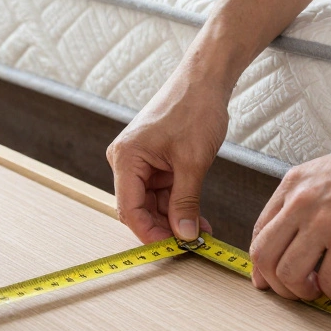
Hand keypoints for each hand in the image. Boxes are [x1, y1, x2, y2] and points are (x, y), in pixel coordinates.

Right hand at [107, 60, 227, 243]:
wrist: (204, 81)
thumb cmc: (194, 108)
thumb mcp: (193, 162)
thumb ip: (186, 202)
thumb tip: (184, 234)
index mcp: (126, 158)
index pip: (129, 209)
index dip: (149, 233)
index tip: (172, 249)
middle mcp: (126, 161)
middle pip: (138, 209)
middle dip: (164, 228)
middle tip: (191, 244)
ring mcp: (139, 162)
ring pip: (152, 204)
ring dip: (175, 219)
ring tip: (201, 233)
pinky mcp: (153, 162)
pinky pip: (162, 192)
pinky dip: (179, 206)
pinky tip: (197, 218)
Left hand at [249, 127, 330, 301]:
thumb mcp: (329, 173)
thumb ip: (307, 200)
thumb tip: (294, 237)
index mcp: (295, 183)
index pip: (259, 231)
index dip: (261, 263)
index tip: (269, 279)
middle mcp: (303, 201)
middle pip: (264, 256)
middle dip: (276, 284)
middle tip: (295, 291)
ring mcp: (325, 221)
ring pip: (289, 274)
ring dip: (303, 292)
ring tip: (321, 290)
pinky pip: (329, 282)